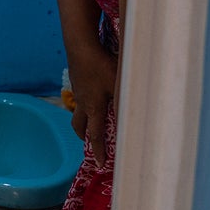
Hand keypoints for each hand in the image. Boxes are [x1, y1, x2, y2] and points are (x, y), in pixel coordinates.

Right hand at [66, 44, 117, 167]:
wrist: (81, 45)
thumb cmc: (103, 66)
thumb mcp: (119, 87)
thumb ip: (124, 106)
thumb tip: (133, 124)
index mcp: (93, 108)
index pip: (95, 135)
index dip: (98, 150)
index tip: (99, 164)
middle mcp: (82, 102)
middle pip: (79, 125)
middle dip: (84, 136)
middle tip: (90, 142)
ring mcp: (77, 90)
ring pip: (78, 111)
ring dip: (83, 119)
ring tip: (92, 119)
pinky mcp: (76, 79)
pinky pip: (79, 97)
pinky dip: (85, 102)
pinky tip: (93, 93)